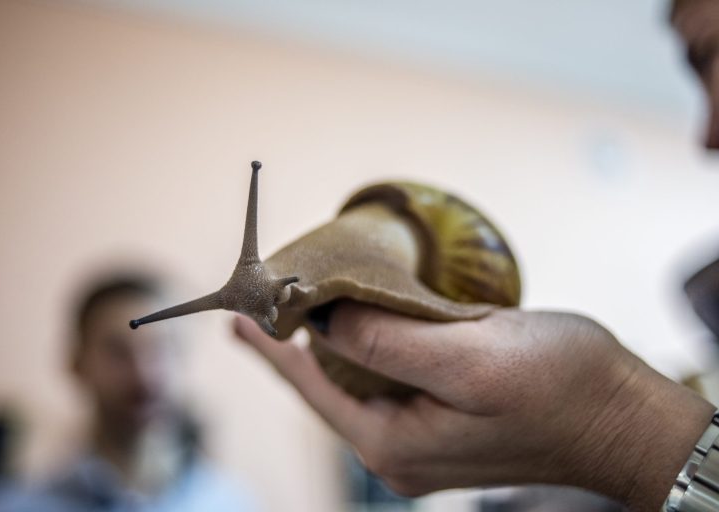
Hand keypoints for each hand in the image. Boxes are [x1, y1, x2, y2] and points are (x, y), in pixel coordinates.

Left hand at [233, 302, 713, 510]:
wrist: (623, 415)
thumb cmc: (557, 387)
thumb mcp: (465, 356)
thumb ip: (386, 339)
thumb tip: (322, 317)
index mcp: (393, 443)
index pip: (311, 388)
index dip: (272, 350)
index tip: (238, 318)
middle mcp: (400, 449)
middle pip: (331, 386)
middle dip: (300, 343)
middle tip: (270, 300)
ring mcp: (423, 437)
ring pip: (362, 380)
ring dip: (338, 340)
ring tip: (308, 306)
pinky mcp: (447, 419)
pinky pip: (392, 379)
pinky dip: (374, 346)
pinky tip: (366, 324)